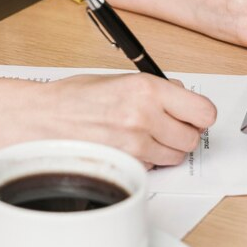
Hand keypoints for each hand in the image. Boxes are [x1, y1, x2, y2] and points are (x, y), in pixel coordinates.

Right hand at [43, 73, 216, 168]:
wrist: (43, 119)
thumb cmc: (75, 97)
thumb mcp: (119, 79)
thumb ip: (156, 88)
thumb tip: (183, 96)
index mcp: (146, 88)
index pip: (202, 111)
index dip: (199, 114)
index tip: (193, 114)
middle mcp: (144, 116)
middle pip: (192, 138)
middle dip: (182, 132)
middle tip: (166, 125)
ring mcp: (135, 145)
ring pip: (176, 156)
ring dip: (166, 148)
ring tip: (143, 135)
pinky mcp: (126, 166)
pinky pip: (153, 168)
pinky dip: (147, 161)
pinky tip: (128, 146)